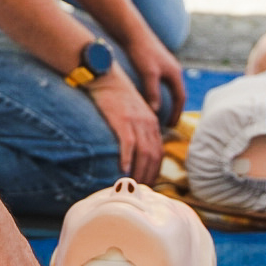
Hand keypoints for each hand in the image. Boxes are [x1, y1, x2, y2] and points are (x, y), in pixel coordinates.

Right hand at [87, 69, 164, 183]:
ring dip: (139, 172)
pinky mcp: (122, 119)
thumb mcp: (134, 110)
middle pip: (154, 156)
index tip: (148, 183)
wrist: (106, 76)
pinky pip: (128, 143)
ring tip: (133, 184)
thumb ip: (138, 127)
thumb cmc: (116, 95)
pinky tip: (123, 169)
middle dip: (149, 175)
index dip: (155, 170)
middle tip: (141, 189)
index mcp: (152, 122)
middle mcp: (148, 123)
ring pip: (144, 153)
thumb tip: (136, 148)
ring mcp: (136, 121)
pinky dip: (127, 159)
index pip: (159, 152)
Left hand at [126, 34, 187, 119]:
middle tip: (169, 124)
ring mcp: (165, 66)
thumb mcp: (148, 74)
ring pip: (170, 88)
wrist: (133, 33)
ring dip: (168, 101)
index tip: (171, 126)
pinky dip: (160, 93)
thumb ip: (152, 92)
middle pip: (177, 94)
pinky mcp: (156, 63)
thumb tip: (155, 111)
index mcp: (174, 73)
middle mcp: (173, 70)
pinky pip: (162, 83)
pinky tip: (150, 98)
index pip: (180, 98)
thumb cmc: (141, 52)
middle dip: (174, 109)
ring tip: (161, 114)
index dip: (176, 113)